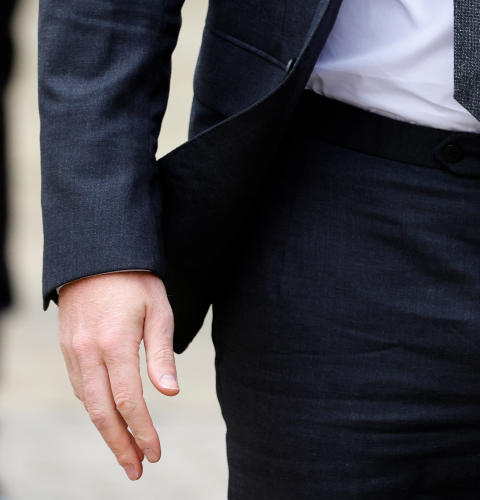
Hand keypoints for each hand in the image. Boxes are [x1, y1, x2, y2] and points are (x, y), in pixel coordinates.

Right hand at [58, 271, 178, 480]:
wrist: (96, 252)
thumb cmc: (136, 279)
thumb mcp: (158, 308)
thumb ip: (161, 353)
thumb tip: (170, 394)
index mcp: (114, 343)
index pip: (128, 401)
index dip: (143, 431)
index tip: (155, 453)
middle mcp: (89, 352)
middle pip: (102, 413)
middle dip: (120, 446)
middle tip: (136, 471)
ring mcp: (73, 352)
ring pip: (87, 404)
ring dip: (106, 431)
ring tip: (126, 451)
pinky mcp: (67, 348)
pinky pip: (80, 387)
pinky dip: (95, 407)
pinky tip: (109, 416)